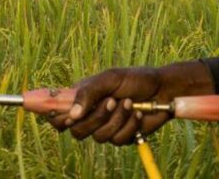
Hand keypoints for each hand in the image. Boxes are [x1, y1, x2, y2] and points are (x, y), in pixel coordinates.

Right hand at [48, 62, 213, 145]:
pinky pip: (117, 140)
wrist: (163, 90)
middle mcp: (90, 113)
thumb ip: (87, 94)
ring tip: (128, 103)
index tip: (64, 115)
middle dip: (94, 118)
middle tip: (110, 102)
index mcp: (81, 97)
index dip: (55, 116)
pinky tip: (136, 113)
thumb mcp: (109, 79)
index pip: (57, 113)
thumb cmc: (135, 79)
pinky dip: (129, 125)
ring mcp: (104, 126)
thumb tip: (71, 114)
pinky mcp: (120, 136)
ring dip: (116, 120)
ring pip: (98, 137)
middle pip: (75, 130)